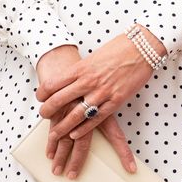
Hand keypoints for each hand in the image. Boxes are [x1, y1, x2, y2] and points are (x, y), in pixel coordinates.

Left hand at [37, 31, 164, 147]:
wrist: (141, 47)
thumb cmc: (119, 48)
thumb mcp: (94, 56)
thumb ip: (82, 69)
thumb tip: (71, 79)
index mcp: (82, 67)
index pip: (53, 83)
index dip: (43, 92)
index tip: (40, 97)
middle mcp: (88, 81)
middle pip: (60, 100)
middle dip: (48, 110)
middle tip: (42, 115)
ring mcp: (102, 92)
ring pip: (76, 114)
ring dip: (63, 126)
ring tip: (54, 134)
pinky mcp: (115, 101)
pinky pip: (96, 119)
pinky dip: (84, 128)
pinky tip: (75, 134)